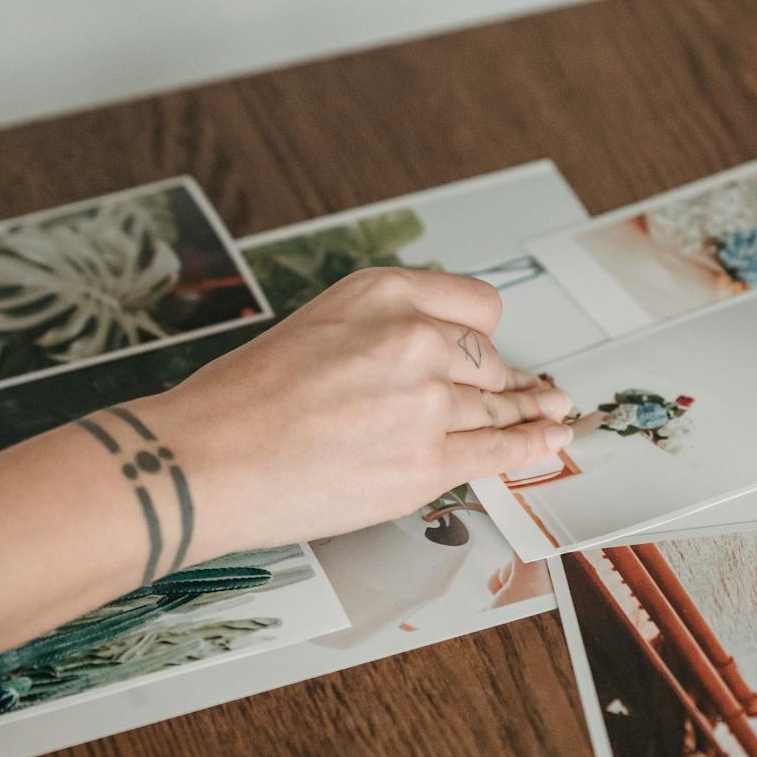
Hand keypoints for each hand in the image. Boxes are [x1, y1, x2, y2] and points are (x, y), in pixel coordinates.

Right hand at [135, 267, 573, 554]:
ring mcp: (425, 402)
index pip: (474, 306)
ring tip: (550, 413)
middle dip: (496, 382)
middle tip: (518, 393)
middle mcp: (412, 337)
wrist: (205, 460)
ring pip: (497, 406)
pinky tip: (552, 440)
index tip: (490, 351)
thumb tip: (432, 363)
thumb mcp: (315, 328)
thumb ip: (377, 335)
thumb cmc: (239, 402)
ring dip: (526, 413)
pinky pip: (499, 451)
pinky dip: (532, 446)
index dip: (482, 337)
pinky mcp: (427, 463)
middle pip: (488, 360)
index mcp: (381, 294)